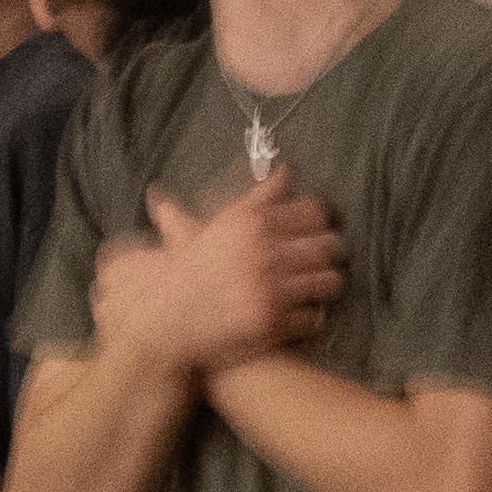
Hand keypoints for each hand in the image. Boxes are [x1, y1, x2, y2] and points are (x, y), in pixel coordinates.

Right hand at [100, 178, 344, 375]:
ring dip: (323, 284)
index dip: (321, 220)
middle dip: (327, 252)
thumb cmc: (188, 271)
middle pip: (328, 243)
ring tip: (316, 286)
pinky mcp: (271, 322)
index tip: (319, 228)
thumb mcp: (216, 227)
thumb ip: (254, 197)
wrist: (164, 320)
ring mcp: (269, 289)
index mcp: (249, 223)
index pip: (313, 210)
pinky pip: (314, 316)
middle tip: (322, 258)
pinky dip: (311, 316)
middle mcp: (262, 252)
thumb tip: (285, 169)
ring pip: (328, 281)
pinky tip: (301, 313)